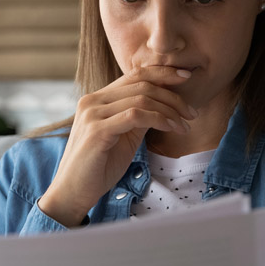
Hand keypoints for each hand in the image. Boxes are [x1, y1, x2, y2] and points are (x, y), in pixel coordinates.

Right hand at [38, 66, 198, 225]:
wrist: (72, 192)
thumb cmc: (98, 167)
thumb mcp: (123, 136)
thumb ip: (138, 117)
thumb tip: (164, 104)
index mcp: (97, 99)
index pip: (134, 75)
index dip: (162, 73)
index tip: (186, 77)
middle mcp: (92, 101)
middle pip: (141, 84)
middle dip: (173, 96)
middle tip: (192, 112)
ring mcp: (93, 114)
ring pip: (141, 98)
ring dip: (170, 110)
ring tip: (185, 125)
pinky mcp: (97, 130)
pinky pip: (136, 115)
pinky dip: (159, 119)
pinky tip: (172, 128)